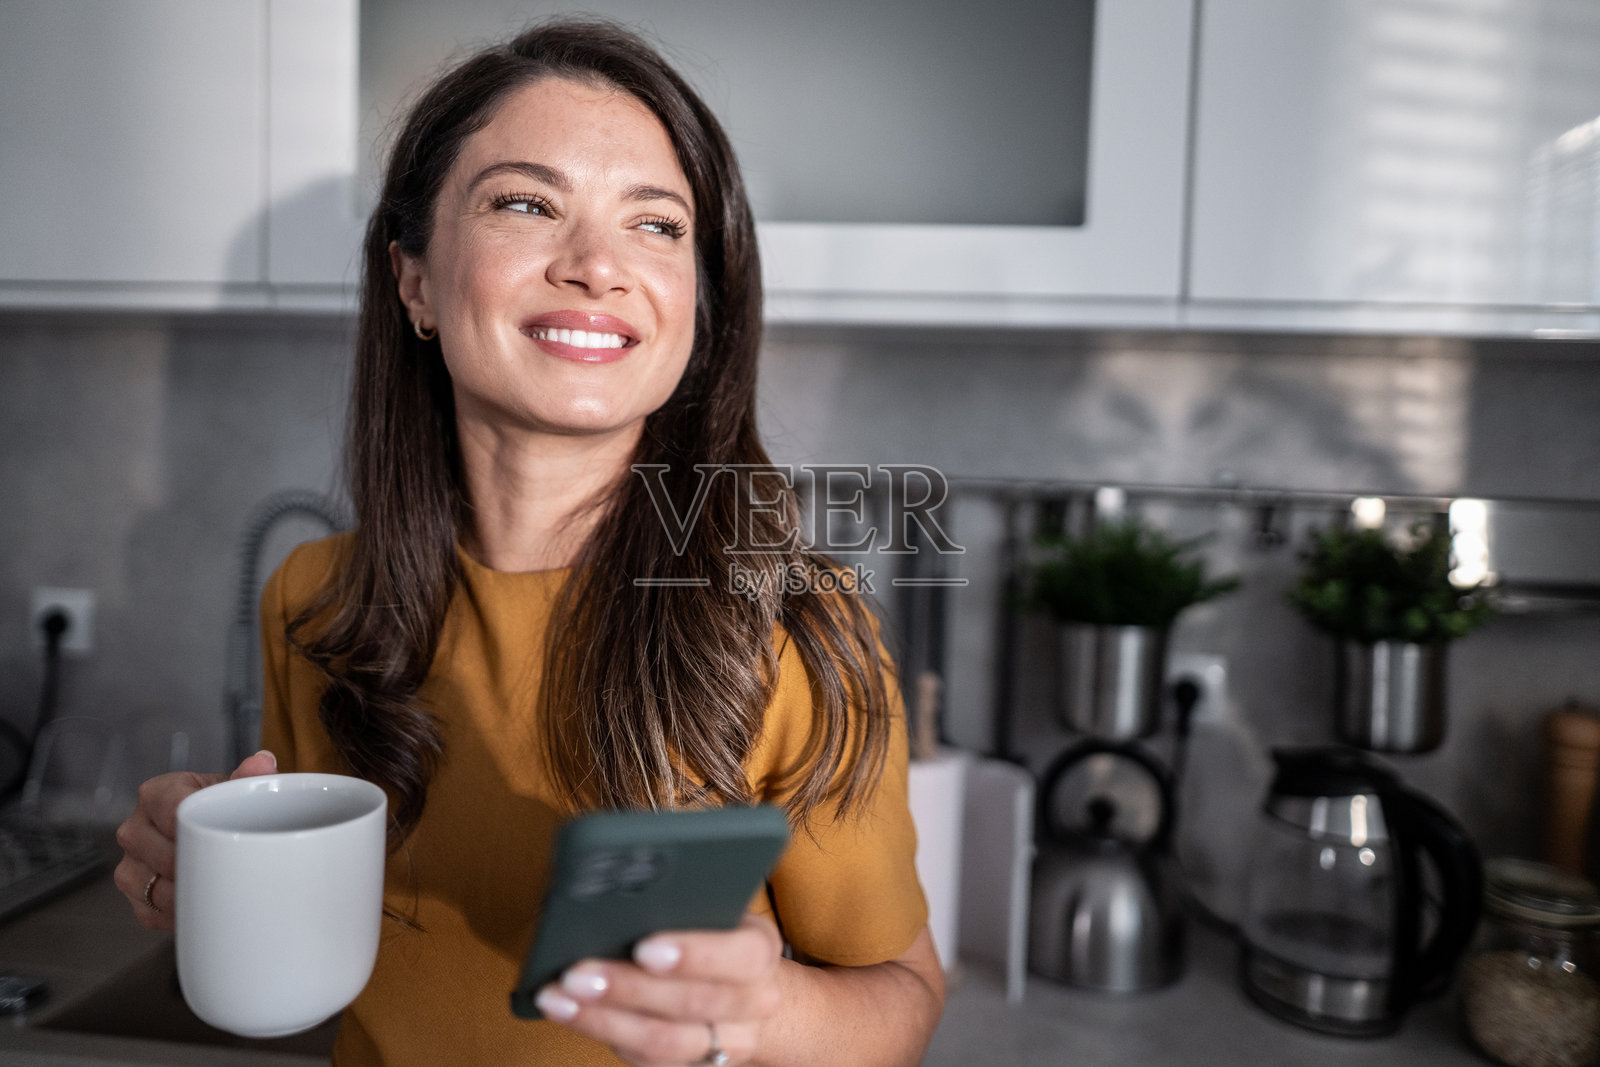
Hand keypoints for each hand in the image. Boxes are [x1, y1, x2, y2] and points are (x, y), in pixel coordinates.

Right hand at [112, 749, 277, 930]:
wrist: (212, 831)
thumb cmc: (223, 808)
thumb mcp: (236, 788)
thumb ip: (251, 776)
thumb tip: (263, 762)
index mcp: (157, 794)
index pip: (172, 813)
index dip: (201, 831)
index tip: (228, 842)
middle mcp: (135, 828)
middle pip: (165, 857)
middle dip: (201, 868)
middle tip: (236, 873)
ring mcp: (130, 864)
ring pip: (157, 890)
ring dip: (193, 895)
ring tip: (225, 891)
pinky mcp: (135, 896)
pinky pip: (155, 913)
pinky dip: (184, 914)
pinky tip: (207, 905)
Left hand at [535, 913, 784, 1065]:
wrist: (743, 990)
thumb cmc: (714, 932)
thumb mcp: (714, 906)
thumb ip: (682, 898)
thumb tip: (619, 883)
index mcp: (760, 949)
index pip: (742, 955)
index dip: (694, 954)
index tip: (645, 947)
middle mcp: (752, 1001)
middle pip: (693, 1002)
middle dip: (630, 987)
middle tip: (578, 971)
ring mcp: (722, 1042)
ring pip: (664, 1040)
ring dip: (604, 1018)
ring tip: (559, 995)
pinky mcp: (688, 1065)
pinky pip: (645, 1059)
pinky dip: (601, 1032)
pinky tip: (567, 1010)